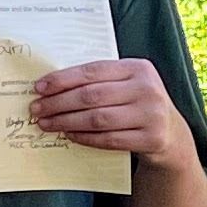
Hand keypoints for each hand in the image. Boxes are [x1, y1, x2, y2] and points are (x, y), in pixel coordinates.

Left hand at [30, 58, 196, 171]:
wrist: (170, 132)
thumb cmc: (136, 103)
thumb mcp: (125, 84)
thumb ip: (98, 81)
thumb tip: (50, 86)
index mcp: (138, 67)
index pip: (93, 71)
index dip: (63, 79)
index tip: (39, 87)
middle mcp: (147, 88)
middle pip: (92, 95)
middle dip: (58, 102)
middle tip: (36, 108)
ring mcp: (152, 114)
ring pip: (98, 119)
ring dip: (67, 122)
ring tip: (46, 123)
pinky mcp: (152, 139)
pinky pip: (110, 139)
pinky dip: (85, 137)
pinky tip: (69, 135)